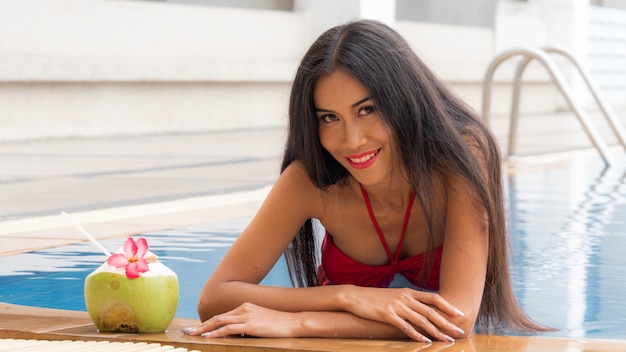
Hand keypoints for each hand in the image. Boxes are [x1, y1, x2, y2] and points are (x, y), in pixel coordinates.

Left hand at [182, 302, 299, 337]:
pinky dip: (216, 333)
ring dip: (204, 329)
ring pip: (219, 322)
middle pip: (217, 317)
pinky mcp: (251, 325)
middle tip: (188, 332)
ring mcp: (247, 316)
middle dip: (201, 326)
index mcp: (245, 307)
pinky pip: (229, 329)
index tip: (197, 329)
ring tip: (192, 335)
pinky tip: (207, 337)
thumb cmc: (279, 324)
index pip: (222, 316)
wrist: (294, 322)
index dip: (208, 323)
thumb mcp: (261, 322)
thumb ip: (247, 326)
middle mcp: (244, 309)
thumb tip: (236, 334)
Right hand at [340, 286, 464, 342]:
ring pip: (422, 320)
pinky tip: (425, 342)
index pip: (433, 298)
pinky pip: (405, 327)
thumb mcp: (394, 296)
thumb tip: (422, 310)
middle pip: (431, 311)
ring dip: (436, 332)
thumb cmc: (374, 298)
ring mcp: (397, 306)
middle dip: (447, 323)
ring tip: (447, 340)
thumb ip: (408, 301)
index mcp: (408, 292)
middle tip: (459, 332)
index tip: (459, 314)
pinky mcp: (387, 315)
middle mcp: (405, 298)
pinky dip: (417, 335)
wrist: (354, 296)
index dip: (448, 305)